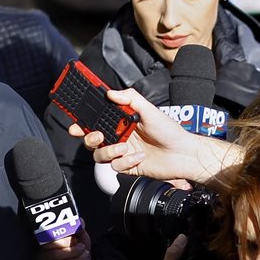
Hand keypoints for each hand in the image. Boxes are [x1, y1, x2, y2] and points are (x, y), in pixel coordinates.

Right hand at [38, 228, 91, 259]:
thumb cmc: (77, 246)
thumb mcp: (79, 234)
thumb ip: (78, 227)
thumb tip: (80, 222)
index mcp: (44, 242)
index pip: (49, 242)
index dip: (65, 242)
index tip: (76, 240)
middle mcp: (42, 255)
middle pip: (55, 255)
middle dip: (73, 252)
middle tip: (83, 248)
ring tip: (86, 256)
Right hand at [70, 87, 241, 182]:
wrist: (183, 154)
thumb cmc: (169, 131)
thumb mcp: (150, 110)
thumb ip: (130, 99)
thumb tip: (111, 93)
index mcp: (121, 122)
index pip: (97, 120)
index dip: (83, 122)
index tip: (76, 124)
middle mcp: (119, 137)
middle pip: (92, 140)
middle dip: (89, 138)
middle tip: (97, 136)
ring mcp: (122, 153)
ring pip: (100, 155)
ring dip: (109, 151)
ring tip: (125, 148)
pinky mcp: (127, 167)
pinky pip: (115, 167)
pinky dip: (126, 162)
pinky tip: (139, 157)